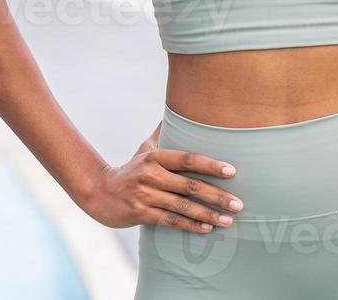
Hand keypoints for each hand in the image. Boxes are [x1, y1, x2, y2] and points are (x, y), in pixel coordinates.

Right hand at [81, 128, 242, 233]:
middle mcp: (151, 175)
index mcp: (156, 157)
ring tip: (228, 220)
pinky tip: (207, 229)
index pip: (189, 159)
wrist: (98, 192)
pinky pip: (170, 220)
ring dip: (207, 214)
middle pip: (190, 186)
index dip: (211, 165)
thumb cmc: (131, 170)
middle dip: (217, 196)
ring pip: (182, 206)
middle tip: (238, 204)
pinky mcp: (140, 213)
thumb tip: (181, 108)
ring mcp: (145, 195)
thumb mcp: (145, 149)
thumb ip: (163, 132)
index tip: (233, 172)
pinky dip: (190, 225)